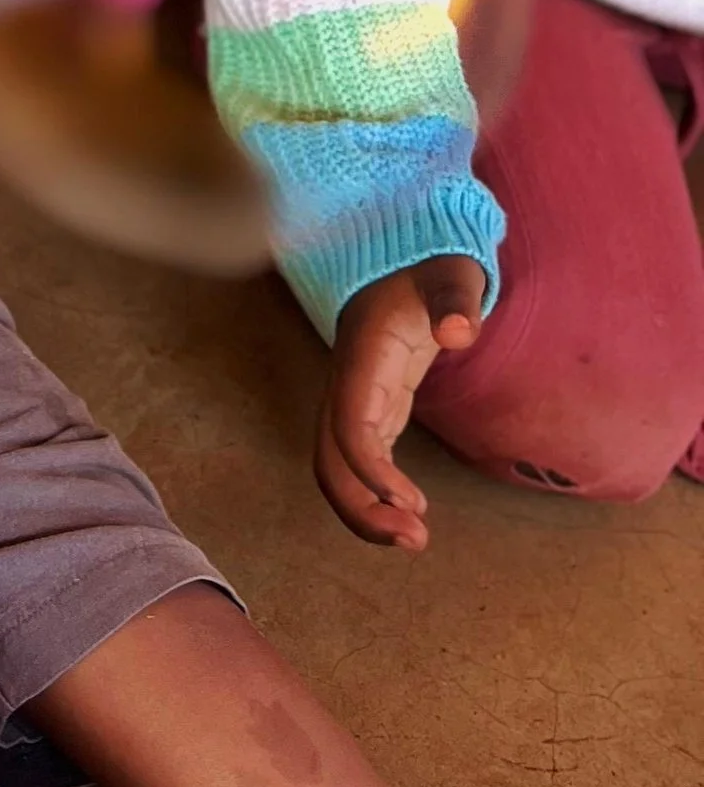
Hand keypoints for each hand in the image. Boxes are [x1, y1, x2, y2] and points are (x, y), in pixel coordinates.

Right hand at [317, 255, 486, 550]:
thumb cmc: (431, 260)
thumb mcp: (449, 272)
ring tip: (415, 539)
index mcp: (363, 355)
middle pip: (328, 458)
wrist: (405, 246)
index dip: (371, 468)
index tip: (413, 501)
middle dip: (360, 508)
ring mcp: (357, 395)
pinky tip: (412, 508)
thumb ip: (455, 298)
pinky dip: (375, 491)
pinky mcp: (373, 403)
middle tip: (414, 541)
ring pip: (337, 464)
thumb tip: (459, 332)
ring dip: (364, 508)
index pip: (351, 423)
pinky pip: (359, 457)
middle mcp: (349, 381)